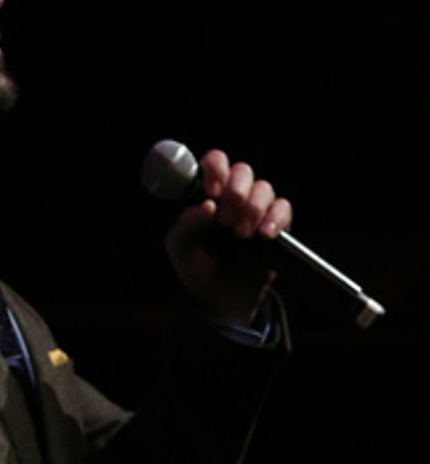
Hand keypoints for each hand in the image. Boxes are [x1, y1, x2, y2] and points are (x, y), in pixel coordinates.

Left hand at [164, 148, 292, 326]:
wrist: (221, 300)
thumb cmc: (198, 268)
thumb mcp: (180, 251)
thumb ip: (185, 227)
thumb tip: (205, 206)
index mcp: (207, 194)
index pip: (215, 163)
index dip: (215, 169)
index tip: (212, 191)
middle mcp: (233, 196)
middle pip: (242, 171)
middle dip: (235, 192)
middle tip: (224, 220)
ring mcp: (256, 208)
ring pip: (263, 188)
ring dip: (252, 208)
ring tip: (241, 235)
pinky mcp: (277, 224)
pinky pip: (283, 208)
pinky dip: (275, 218)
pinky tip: (264, 234)